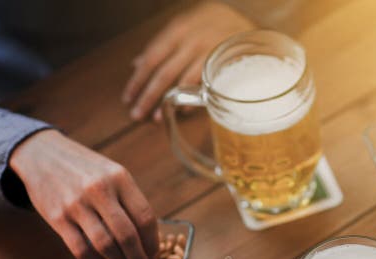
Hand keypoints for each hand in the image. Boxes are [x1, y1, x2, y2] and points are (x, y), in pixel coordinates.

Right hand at [10, 129, 158, 258]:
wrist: (41, 154)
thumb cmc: (85, 169)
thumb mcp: (112, 173)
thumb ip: (129, 200)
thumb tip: (146, 237)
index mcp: (119, 177)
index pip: (145, 217)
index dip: (152, 241)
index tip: (153, 253)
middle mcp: (99, 190)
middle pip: (128, 235)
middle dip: (138, 257)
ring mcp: (76, 204)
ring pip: (105, 245)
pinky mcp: (57, 217)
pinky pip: (80, 249)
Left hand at [122, 1, 252, 120]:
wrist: (248, 23)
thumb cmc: (213, 26)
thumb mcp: (185, 28)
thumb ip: (161, 46)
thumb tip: (136, 64)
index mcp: (177, 31)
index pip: (151, 58)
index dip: (137, 80)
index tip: (127, 97)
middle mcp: (190, 41)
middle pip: (162, 73)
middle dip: (147, 96)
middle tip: (137, 114)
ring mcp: (207, 53)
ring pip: (180, 81)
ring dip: (167, 102)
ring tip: (157, 118)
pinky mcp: (223, 66)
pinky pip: (202, 86)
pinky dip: (190, 99)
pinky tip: (182, 110)